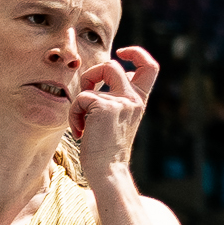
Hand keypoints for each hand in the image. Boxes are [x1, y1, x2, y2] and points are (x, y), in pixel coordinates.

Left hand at [70, 46, 157, 184]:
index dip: (136, 53)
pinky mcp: (104, 107)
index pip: (149, 66)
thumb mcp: (117, 119)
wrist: (108, 171)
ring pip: (90, 83)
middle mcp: (133, 99)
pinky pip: (80, 98)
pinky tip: (79, 132)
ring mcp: (120, 102)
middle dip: (92, 74)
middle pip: (111, 65)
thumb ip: (116, 98)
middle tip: (86, 96)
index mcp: (139, 101)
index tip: (121, 52)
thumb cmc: (107, 150)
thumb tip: (105, 78)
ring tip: (82, 122)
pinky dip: (74, 114)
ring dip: (79, 99)